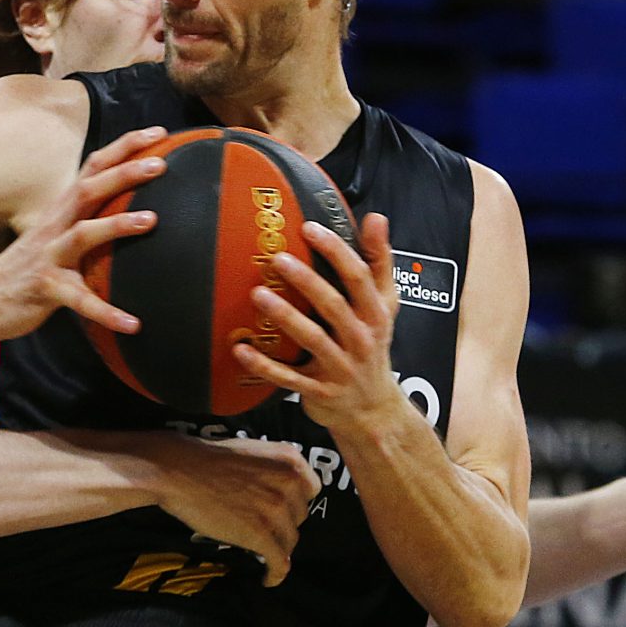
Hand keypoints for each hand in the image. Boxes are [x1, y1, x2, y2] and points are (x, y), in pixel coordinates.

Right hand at [0, 127, 167, 341]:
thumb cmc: (28, 267)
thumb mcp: (56, 234)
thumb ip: (86, 217)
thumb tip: (128, 206)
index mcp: (62, 210)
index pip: (94, 167)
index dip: (124, 148)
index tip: (159, 131)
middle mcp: (55, 226)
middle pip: (88, 189)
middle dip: (124, 173)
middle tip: (161, 162)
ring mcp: (49, 256)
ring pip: (83, 234)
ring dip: (116, 225)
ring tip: (152, 220)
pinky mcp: (45, 289)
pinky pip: (79, 300)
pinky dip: (105, 311)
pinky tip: (132, 324)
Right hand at [147, 435, 320, 585]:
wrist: (179, 471)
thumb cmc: (208, 460)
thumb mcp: (254, 451)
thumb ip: (274, 469)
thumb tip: (284, 493)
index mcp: (290, 460)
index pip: (311, 490)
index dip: (295, 502)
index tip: (284, 511)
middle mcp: (289, 483)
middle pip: (299, 516)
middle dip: (283, 523)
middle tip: (262, 527)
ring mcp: (276, 509)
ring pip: (290, 540)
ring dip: (277, 547)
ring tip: (262, 552)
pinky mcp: (260, 534)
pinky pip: (279, 561)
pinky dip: (276, 574)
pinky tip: (268, 579)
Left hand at [235, 213, 405, 433]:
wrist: (373, 408)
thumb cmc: (372, 345)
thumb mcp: (385, 305)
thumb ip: (379, 262)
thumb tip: (376, 218)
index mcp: (375, 314)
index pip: (359, 278)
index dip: (336, 252)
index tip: (309, 229)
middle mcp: (360, 339)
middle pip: (334, 306)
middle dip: (307, 281)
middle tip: (277, 259)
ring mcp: (340, 368)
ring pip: (312, 340)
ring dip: (285, 317)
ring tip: (258, 295)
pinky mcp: (319, 392)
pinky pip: (289, 378)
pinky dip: (264, 365)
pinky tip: (241, 349)